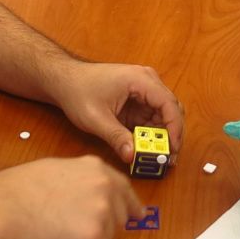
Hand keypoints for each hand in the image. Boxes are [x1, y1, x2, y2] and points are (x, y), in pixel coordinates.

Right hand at [0, 156, 142, 238]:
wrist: (5, 207)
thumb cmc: (20, 191)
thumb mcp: (55, 171)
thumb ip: (80, 180)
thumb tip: (89, 196)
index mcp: (95, 168)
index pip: (124, 188)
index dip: (130, 204)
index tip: (137, 215)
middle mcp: (104, 186)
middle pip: (122, 214)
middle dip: (109, 224)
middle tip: (84, 230)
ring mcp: (102, 210)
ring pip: (109, 234)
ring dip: (94, 236)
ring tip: (64, 231)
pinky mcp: (96, 234)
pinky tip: (63, 237)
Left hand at [49, 61, 184, 163]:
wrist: (65, 80)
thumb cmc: (78, 91)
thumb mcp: (96, 118)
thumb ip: (116, 137)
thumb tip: (132, 156)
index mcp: (140, 79)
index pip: (169, 104)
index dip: (175, 128)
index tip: (172, 149)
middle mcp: (147, 81)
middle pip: (171, 109)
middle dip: (171, 135)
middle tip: (167, 158)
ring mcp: (143, 89)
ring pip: (163, 115)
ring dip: (162, 136)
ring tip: (158, 157)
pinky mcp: (138, 99)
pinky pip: (152, 117)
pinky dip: (151, 133)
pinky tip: (146, 148)